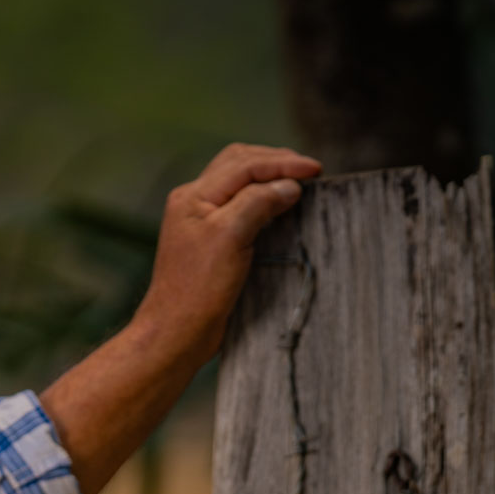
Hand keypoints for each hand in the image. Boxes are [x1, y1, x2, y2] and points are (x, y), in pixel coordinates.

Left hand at [131, 143, 321, 367]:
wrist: (178, 330)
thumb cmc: (198, 288)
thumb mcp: (230, 236)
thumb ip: (257, 202)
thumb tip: (289, 185)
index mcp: (193, 196)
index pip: (244, 164)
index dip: (282, 163)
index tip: (316, 170)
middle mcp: (194, 203)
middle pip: (239, 165)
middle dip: (275, 163)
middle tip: (309, 173)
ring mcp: (201, 222)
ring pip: (239, 184)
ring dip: (269, 179)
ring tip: (298, 186)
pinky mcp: (212, 242)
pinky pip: (241, 207)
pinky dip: (264, 200)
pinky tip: (281, 207)